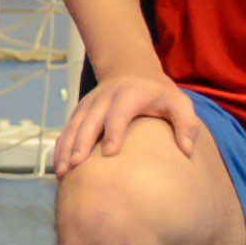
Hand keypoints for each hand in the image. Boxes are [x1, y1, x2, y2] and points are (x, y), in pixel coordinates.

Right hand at [52, 62, 206, 176]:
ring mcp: (90, 104)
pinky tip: (58, 167)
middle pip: (90, 120)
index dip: (113, 131)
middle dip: (81, 142)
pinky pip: (67, 129)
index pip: (119, 113)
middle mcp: (104, 97)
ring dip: (66, 147)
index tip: (109, 153)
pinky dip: (60, 146)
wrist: (132, 73)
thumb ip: (187, 124)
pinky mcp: (81, 111)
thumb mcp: (179, 102)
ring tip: (61, 171)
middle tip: (76, 165)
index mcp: (129, 95)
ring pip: (74, 125)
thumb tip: (186, 150)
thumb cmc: (159, 96)